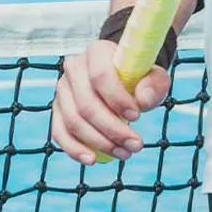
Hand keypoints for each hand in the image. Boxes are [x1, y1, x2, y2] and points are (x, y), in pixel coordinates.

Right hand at [51, 40, 170, 164]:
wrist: (121, 79)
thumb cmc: (138, 77)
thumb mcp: (154, 76)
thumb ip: (154, 85)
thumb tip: (142, 100)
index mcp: (96, 52)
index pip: (100, 75)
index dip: (117, 99)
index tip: (137, 116)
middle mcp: (74, 67)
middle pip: (86, 104)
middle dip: (112, 129)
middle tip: (136, 145)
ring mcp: (62, 89)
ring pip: (74, 121)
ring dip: (99, 142)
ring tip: (124, 153)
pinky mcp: (58, 109)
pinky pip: (59, 132)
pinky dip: (74, 149)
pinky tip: (92, 159)